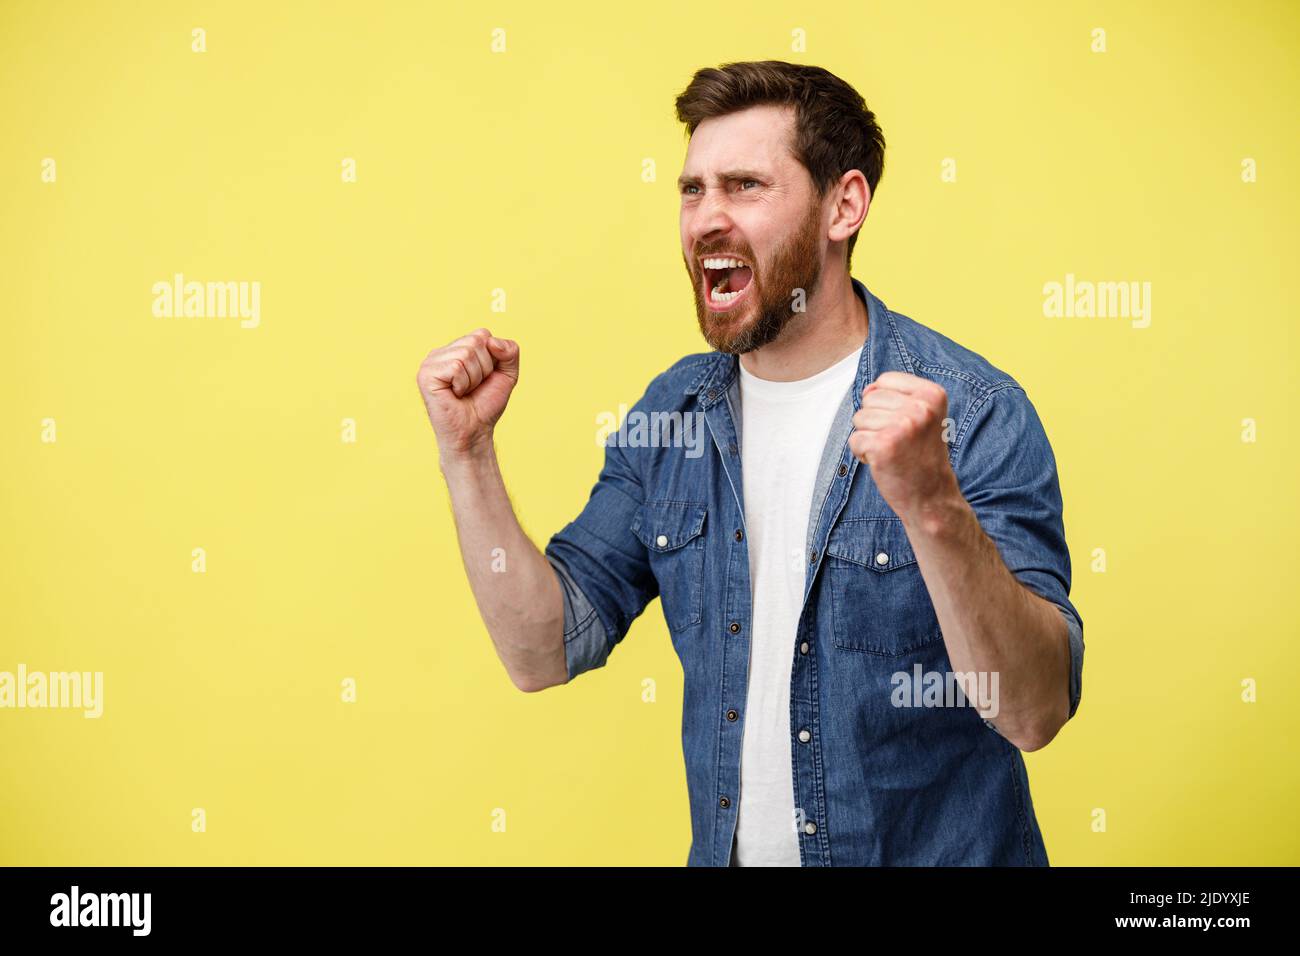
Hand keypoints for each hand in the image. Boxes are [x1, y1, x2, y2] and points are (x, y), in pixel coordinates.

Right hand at [415, 328, 519, 458]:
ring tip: (464, 392)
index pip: (483, 334)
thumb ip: (510, 351)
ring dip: (473, 378)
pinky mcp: (426, 375)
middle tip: (473, 387)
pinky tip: (455, 394)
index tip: (483, 378)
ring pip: (466, 354)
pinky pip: (456, 366)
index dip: (492, 359)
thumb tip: (492, 341)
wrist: (474, 432)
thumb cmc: (485, 405)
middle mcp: (441, 352)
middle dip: (484, 369)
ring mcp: (431, 362)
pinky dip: (463, 383)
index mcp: (456, 348)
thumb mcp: (507, 374)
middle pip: (476, 342)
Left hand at [848, 371, 958, 521]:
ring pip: (859, 418)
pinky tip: (883, 462)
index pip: (885, 380)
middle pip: (869, 398)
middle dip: (875, 421)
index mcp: (932, 394)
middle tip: (898, 442)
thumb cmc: (921, 456)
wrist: (931, 497)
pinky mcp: (884, 445)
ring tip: (892, 452)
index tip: (905, 424)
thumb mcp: (922, 416)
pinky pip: (854, 440)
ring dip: (869, 438)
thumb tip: (867, 389)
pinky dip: (862, 454)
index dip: (885, 403)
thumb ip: (897, 396)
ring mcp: (903, 425)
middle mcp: (920, 407)